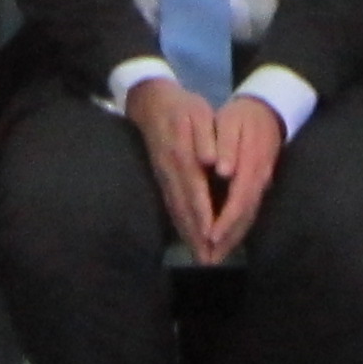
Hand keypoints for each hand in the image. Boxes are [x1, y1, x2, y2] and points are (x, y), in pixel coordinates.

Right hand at [124, 74, 229, 259]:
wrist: (150, 103)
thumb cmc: (182, 106)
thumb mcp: (197, 112)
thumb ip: (204, 136)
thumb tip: (209, 160)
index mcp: (183, 155)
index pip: (195, 189)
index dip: (203, 213)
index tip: (212, 235)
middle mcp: (171, 172)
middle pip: (184, 208)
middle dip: (196, 235)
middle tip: (208, 260)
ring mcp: (163, 177)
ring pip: (176, 211)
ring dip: (187, 235)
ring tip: (200, 257)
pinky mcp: (161, 179)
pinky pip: (171, 206)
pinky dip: (179, 225)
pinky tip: (187, 238)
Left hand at [197, 95, 289, 261]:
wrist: (268, 111)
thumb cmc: (243, 116)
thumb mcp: (232, 123)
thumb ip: (229, 146)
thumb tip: (224, 171)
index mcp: (251, 165)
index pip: (238, 199)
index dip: (225, 220)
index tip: (209, 237)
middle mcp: (259, 180)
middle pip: (245, 216)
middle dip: (227, 239)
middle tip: (208, 259)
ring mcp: (262, 185)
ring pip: (248, 217)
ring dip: (232, 239)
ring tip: (215, 258)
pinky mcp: (260, 187)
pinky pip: (249, 213)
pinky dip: (238, 230)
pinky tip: (226, 241)